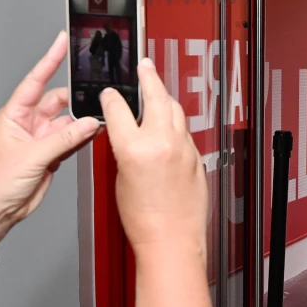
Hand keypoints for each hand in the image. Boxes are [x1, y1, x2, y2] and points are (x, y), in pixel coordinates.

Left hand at [0, 32, 101, 246]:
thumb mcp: (31, 156)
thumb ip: (62, 139)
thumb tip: (86, 123)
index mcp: (14, 115)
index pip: (35, 80)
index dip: (49, 60)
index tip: (62, 42)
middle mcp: (27, 124)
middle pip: (57, 101)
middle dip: (74, 98)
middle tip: (94, 94)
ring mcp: (39, 140)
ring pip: (67, 122)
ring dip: (80, 122)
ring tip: (96, 118)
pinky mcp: (50, 156)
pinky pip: (70, 140)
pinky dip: (81, 137)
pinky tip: (91, 134)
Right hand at [103, 57, 207, 262]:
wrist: (172, 240)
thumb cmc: (144, 221)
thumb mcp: (120, 179)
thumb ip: (124, 150)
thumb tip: (127, 134)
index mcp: (135, 149)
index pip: (118, 109)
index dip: (111, 98)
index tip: (109, 93)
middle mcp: (162, 142)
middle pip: (156, 96)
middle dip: (149, 77)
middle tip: (144, 66)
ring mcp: (183, 148)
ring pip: (175, 110)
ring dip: (165, 97)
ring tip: (157, 89)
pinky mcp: (196, 157)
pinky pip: (184, 130)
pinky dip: (175, 122)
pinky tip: (169, 124)